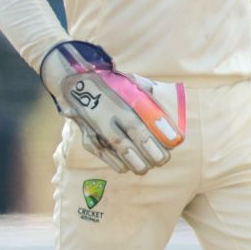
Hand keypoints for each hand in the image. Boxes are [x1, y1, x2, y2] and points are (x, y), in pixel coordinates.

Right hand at [39, 40, 181, 174]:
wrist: (74, 82)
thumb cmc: (111, 83)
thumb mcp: (130, 82)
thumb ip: (148, 92)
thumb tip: (170, 99)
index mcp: (120, 101)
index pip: (142, 120)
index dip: (160, 132)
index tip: (176, 141)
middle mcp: (107, 115)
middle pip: (130, 139)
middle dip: (150, 152)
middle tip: (164, 159)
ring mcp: (95, 127)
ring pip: (117, 150)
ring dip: (135, 162)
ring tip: (148, 166)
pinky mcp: (87, 136)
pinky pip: (102, 154)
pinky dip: (116, 163)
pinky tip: (128, 167)